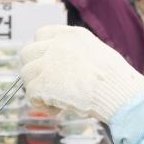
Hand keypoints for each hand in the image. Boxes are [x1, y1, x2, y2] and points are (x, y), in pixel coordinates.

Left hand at [19, 26, 143, 121]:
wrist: (118, 92)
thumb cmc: (116, 79)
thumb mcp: (97, 52)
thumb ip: (76, 54)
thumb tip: (65, 68)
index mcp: (71, 35)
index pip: (41, 34)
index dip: (41, 52)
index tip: (47, 65)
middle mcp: (56, 45)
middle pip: (27, 53)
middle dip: (34, 70)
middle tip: (48, 85)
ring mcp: (47, 64)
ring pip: (25, 75)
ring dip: (36, 88)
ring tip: (55, 100)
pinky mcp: (43, 84)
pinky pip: (30, 95)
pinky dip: (41, 105)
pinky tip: (57, 109)